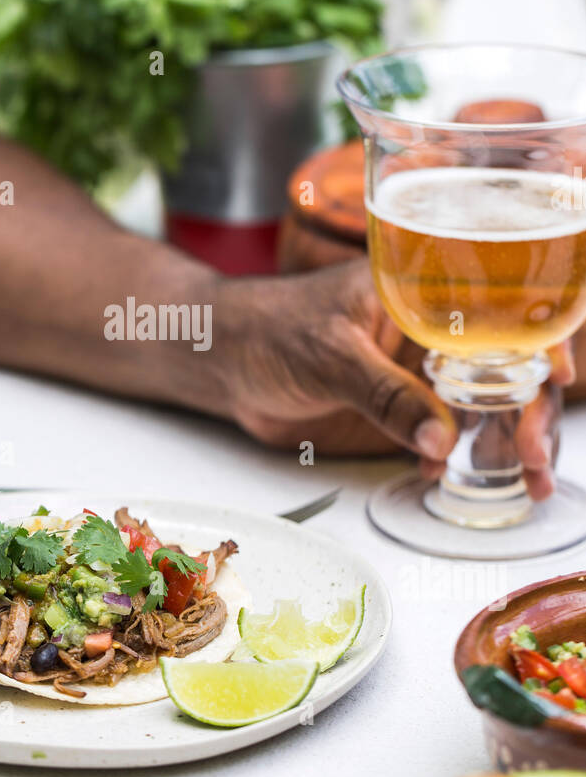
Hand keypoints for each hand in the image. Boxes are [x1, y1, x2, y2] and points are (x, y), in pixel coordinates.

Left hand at [220, 260, 569, 500]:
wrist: (223, 359)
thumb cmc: (268, 328)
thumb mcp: (329, 354)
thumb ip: (383, 393)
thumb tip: (441, 437)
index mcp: (424, 292)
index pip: (503, 309)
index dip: (541, 340)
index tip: (555, 380)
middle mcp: (434, 332)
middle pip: (509, 368)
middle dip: (532, 412)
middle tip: (532, 458)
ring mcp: (421, 374)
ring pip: (488, 407)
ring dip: (511, 444)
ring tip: (527, 484)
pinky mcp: (402, 411)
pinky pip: (450, 435)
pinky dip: (464, 459)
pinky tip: (460, 478)